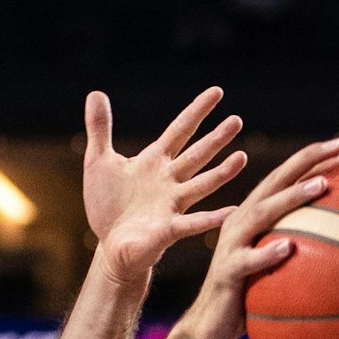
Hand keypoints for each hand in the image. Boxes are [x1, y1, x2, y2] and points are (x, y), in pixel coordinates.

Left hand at [85, 88, 247, 284]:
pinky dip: (211, 218)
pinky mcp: (168, 230)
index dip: (197, 111)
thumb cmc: (108, 206)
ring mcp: (171, 205)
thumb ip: (100, 129)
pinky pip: (192, 223)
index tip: (217, 92)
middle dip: (216, 139)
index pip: (180, 130)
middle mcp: (169, 181)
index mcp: (155, 162)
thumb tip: (96, 92)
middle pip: (197, 155)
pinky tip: (231, 212)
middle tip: (237, 121)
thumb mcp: (98, 162)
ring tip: (242, 158)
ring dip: (221, 173)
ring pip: (201, 185)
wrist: (110, 247)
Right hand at [181, 137, 338, 338]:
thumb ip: (303, 250)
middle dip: (308, 160)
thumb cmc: (252, 298)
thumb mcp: (280, 268)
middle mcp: (242, 222)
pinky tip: (289, 248)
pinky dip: (268, 254)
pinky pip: (248, 261)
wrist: (211, 327)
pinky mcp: (227, 272)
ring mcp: (232, 245)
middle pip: (275, 181)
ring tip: (322, 186)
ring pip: (262, 213)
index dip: (315, 161)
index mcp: (254, 216)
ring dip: (292, 197)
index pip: (287, 179)